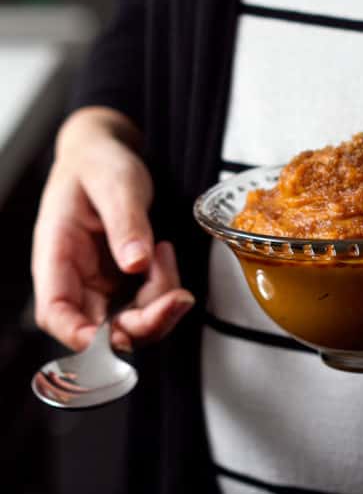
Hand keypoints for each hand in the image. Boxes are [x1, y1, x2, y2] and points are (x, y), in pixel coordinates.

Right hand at [32, 107, 194, 352]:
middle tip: (177, 298)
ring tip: (164, 254)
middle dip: (142, 324)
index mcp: (56, 254)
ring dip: (159, 305)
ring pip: (129, 323)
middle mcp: (74, 279)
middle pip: (98, 330)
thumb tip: (136, 263)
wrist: (107, 156)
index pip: (55, 312)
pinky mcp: (121, 285)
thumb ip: (125, 221)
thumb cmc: (99, 164)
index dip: (80, 336)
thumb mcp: (114, 182)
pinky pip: (146, 305)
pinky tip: (163, 255)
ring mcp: (98, 286)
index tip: (116, 337)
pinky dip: (164, 291)